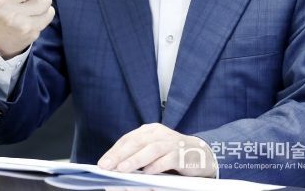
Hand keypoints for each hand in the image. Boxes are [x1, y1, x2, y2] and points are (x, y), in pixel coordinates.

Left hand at [98, 123, 215, 177]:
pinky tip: (147, 173)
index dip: (115, 150)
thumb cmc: (172, 155)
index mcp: (150, 131)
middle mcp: (159, 133)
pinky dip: (157, 165)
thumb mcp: (153, 152)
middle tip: (107, 166)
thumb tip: (116, 168)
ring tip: (122, 169)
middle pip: (137, 142)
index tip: (102, 163)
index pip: (128, 139)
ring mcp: (172, 142)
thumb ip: (138, 156)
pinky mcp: (182, 154)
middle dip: (120, 154)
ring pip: (151, 149)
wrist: (201, 154)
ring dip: (135, 159)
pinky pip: (168, 159)